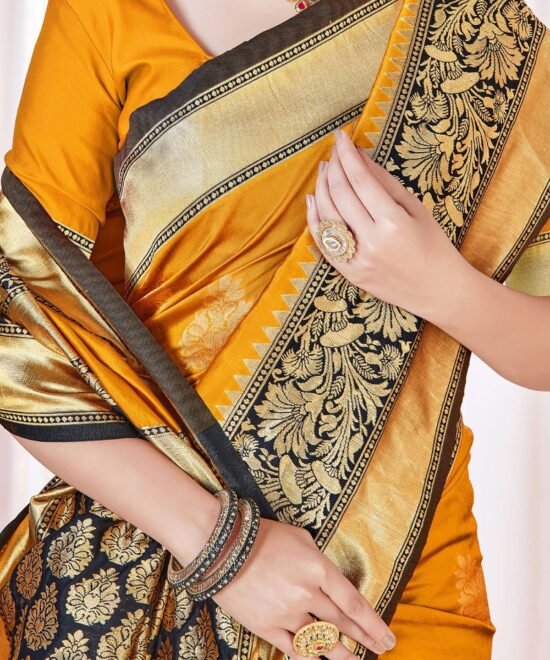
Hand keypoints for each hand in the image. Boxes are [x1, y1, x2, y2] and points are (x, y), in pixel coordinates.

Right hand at [212, 517, 395, 658]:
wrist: (220, 547)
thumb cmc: (262, 535)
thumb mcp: (300, 537)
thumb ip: (320, 561)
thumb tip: (331, 581)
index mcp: (318, 568)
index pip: (354, 603)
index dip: (373, 624)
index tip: (387, 637)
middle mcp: (307, 594)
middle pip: (342, 624)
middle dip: (365, 639)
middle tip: (382, 649)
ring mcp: (287, 614)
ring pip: (322, 642)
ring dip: (342, 654)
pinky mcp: (267, 627)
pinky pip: (295, 650)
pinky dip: (310, 658)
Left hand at [306, 128, 465, 319]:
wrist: (438, 290)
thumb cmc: (434, 245)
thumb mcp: (416, 208)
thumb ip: (385, 183)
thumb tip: (359, 157)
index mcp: (394, 223)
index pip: (360, 180)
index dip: (347, 155)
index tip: (340, 136)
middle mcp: (372, 242)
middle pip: (340, 195)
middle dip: (333, 168)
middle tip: (333, 152)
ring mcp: (357, 260)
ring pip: (327, 217)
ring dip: (321, 189)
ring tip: (324, 171)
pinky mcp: (349, 274)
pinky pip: (324, 243)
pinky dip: (314, 220)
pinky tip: (313, 200)